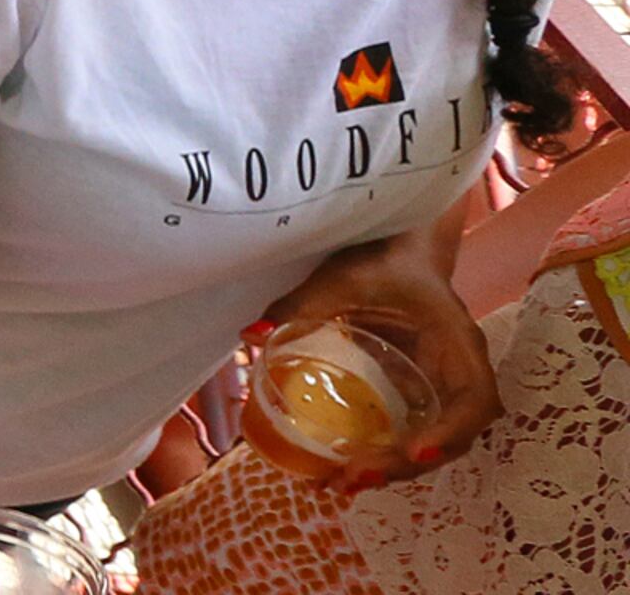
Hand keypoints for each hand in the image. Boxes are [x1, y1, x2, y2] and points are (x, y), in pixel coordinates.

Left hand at [259, 232, 504, 490]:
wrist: (398, 244)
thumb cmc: (383, 257)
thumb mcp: (346, 277)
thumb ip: (303, 302)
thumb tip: (252, 334)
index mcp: (457, 343)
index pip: (476, 399)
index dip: (452, 431)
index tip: (415, 451)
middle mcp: (456, 371)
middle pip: (452, 434)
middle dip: (409, 463)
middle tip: (354, 477)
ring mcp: (437, 383)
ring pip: (431, 439)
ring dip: (395, 466)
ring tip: (343, 483)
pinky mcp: (414, 388)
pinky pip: (409, 427)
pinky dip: (383, 450)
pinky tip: (342, 465)